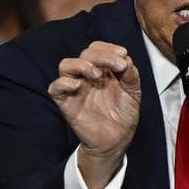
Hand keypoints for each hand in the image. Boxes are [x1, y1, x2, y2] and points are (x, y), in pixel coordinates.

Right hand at [48, 42, 141, 188]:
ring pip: (66, 65)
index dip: (108, 48)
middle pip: (84, 54)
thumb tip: (126, 59)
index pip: (97, 49)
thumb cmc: (122, 116)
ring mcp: (75, 89)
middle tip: (118, 66)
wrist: (117, 140)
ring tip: (97, 74)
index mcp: (102, 71)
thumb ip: (131, 75)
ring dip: (82, 65)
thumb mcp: (133, 93)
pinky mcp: (67, 103)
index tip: (123, 55)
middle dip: (102, 56)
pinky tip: (78, 85)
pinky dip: (63, 83)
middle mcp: (87, 77)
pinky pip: (55, 88)